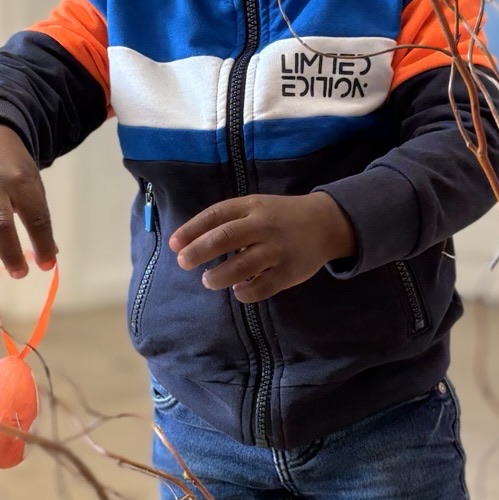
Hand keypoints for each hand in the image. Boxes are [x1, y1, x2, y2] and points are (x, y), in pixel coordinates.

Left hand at [169, 192, 355, 302]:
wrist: (325, 223)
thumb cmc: (279, 217)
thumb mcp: (254, 207)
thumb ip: (226, 221)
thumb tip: (188, 244)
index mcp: (251, 207)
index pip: (215, 215)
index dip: (191, 230)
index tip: (174, 245)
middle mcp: (263, 226)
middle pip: (225, 237)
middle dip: (199, 251)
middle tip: (183, 262)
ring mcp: (278, 250)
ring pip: (242, 265)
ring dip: (219, 276)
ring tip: (208, 280)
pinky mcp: (289, 272)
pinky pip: (262, 287)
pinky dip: (245, 292)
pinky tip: (238, 290)